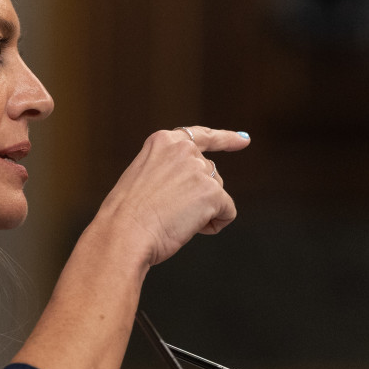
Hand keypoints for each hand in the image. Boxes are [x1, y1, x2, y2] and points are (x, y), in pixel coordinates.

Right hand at [92, 127, 249, 266]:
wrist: (124, 232)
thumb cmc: (126, 216)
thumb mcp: (144, 178)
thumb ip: (170, 172)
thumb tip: (203, 185)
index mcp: (163, 142)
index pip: (201, 136)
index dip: (226, 139)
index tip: (244, 140)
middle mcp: (183, 149)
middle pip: (210, 174)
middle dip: (199, 197)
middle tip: (167, 212)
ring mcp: (198, 169)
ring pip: (217, 194)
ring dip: (203, 212)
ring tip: (172, 219)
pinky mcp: (212, 191)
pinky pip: (227, 212)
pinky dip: (215, 225)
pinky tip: (190, 228)